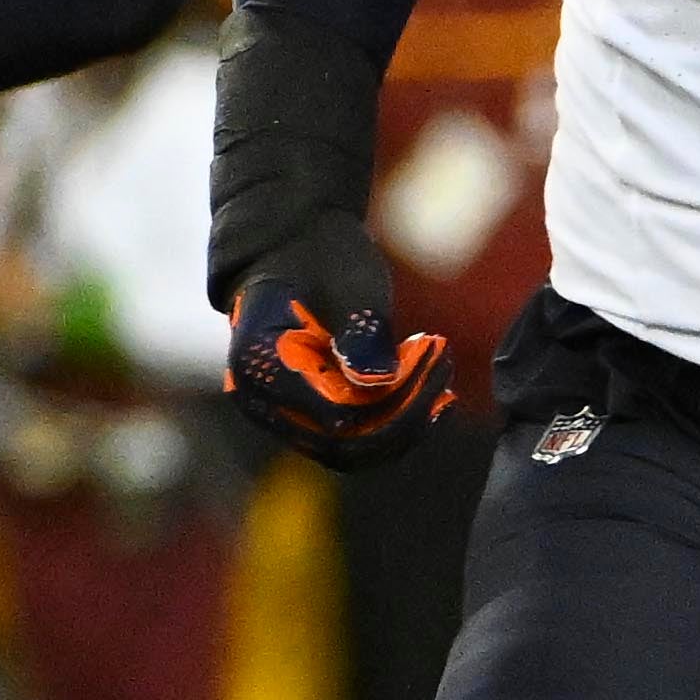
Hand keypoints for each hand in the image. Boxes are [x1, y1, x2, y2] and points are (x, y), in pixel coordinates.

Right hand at [225, 251, 454, 464]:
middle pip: (343, 445)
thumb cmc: (320, 257)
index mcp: (257, 364)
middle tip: (443, 367)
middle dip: (405, 415)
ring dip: (405, 421)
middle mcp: (261, 400)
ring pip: (353, 450)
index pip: (331, 417)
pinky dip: (395, 421)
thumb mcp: (347, 283)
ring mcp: (282, 413)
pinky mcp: (308, 415)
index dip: (392, 400)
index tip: (431, 355)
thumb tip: (375, 380)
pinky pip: (353, 438)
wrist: (295, 250)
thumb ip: (360, 331)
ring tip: (443, 379)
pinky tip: (433, 392)